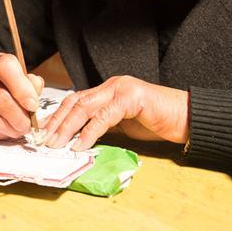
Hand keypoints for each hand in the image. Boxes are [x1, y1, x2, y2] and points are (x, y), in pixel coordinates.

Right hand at [0, 53, 44, 138]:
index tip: (33, 106)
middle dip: (18, 117)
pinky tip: (6, 129)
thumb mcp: (24, 77)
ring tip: (19, 129)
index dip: (22, 90)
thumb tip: (33, 102)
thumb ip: (32, 86)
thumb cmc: (9, 82)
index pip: (6, 69)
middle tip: (28, 125)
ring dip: (10, 129)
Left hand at [43, 76, 188, 150]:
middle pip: (75, 101)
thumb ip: (103, 127)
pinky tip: (80, 144)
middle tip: (44, 139)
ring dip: (67, 127)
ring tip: (56, 143)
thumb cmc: (158, 123)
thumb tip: (78, 140)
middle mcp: (112, 86)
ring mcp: (122, 89)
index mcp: (107, 91)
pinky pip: (104, 116)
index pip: (75, 101)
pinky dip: (89, 131)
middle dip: (56, 122)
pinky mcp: (132, 98)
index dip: (57, 117)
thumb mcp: (123, 126)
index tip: (44, 133)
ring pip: (85, 106)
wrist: (187, 119)